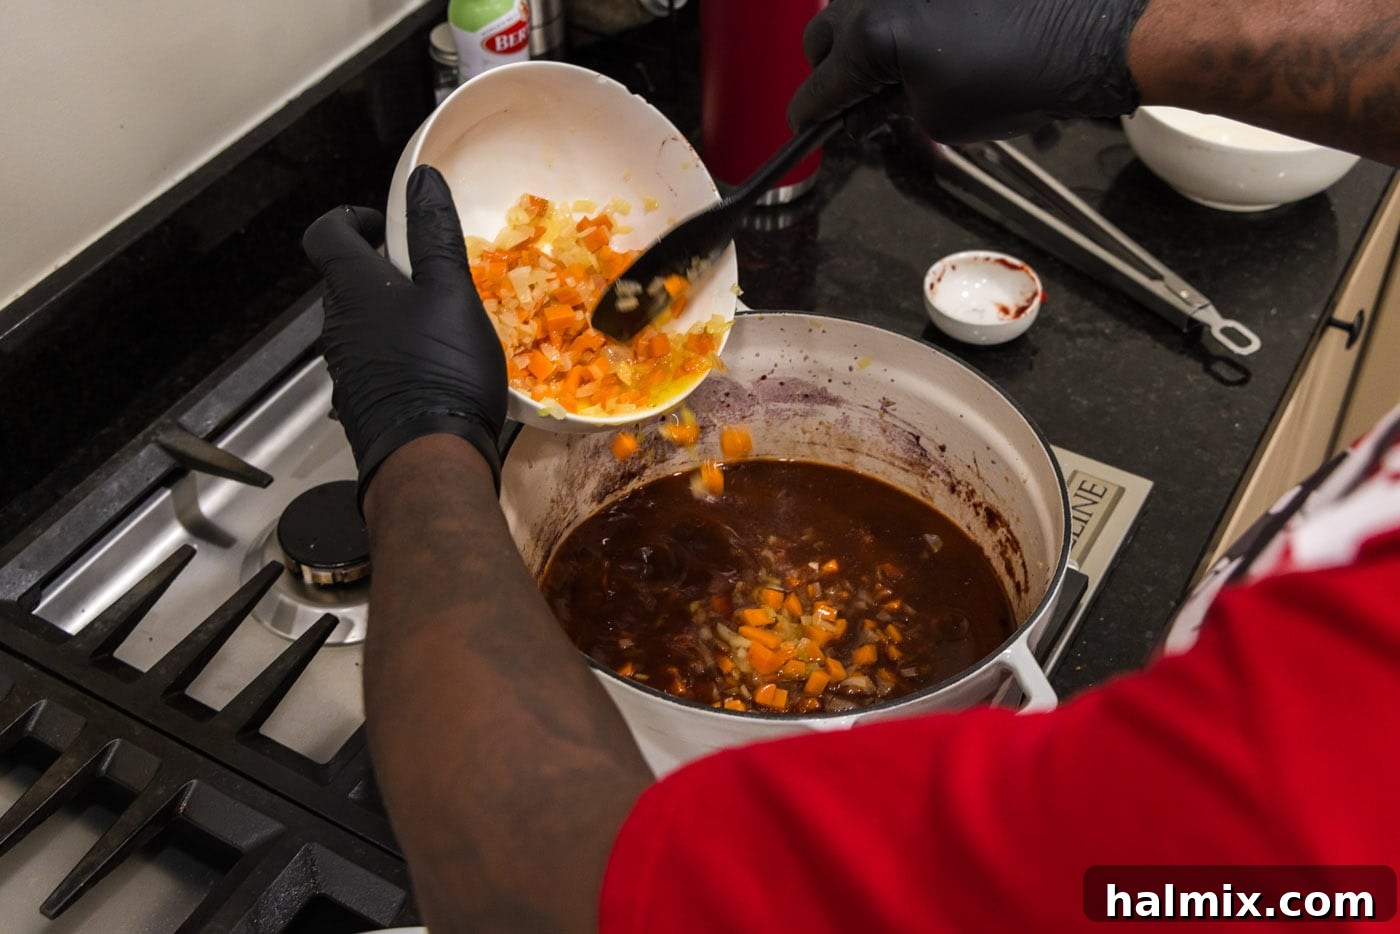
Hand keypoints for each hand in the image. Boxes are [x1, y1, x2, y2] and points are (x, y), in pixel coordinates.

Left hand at [302, 165, 506, 505]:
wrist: (429, 459)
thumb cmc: (442, 368)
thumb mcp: (451, 292)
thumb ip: (435, 234)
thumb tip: (422, 178)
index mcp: (352, 289)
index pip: (325, 233)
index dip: (350, 218)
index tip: (386, 226)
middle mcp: (336, 325)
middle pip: (346, 280)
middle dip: (382, 270)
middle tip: (429, 278)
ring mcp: (343, 367)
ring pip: (360, 323)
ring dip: (390, 314)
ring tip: (439, 326)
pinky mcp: (359, 401)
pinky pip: (371, 361)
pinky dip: (394, 353)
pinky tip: (433, 370)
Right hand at [787, 0, 1150, 142]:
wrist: (1085, 33)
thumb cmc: (1016, 81)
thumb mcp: (936, 117)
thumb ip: (884, 110)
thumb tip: (866, 106)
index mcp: (870, 38)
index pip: (816, 89)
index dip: (809, 119)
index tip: (806, 130)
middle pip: (822, 37)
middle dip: (832, 72)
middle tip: (859, 102)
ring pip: (854, 8)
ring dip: (862, 40)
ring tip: (897, 70)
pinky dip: (898, 19)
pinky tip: (925, 41)